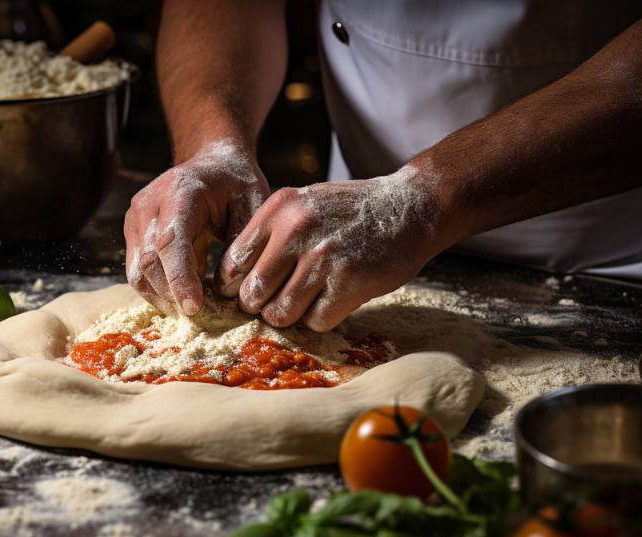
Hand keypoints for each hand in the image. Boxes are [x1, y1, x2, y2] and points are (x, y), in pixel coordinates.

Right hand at [125, 141, 269, 314]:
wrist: (213, 161)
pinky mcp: (133, 231)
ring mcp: (135, 218)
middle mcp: (149, 203)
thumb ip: (242, 244)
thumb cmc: (236, 183)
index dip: (179, 278)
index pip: (170, 242)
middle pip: (149, 262)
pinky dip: (157, 289)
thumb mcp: (253, 205)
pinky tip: (181, 297)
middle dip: (173, 295)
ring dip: (163, 297)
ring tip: (193, 310)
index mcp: (180, 191)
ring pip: (137, 272)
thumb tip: (228, 286)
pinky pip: (136, 270)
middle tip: (203, 317)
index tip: (194, 308)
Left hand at [217, 167, 441, 330]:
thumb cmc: (350, 211)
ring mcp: (324, 257)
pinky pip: (316, 320)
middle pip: (253, 293)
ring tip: (303, 303)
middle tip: (274, 303)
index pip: (233, 262)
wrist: (410, 208)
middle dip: (259, 305)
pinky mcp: (350, 282)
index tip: (242, 293)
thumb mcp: (303, 204)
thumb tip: (231, 278)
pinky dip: (319, 318)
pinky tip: (331, 301)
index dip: (233, 285)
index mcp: (280, 209)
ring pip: (281, 312)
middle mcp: (297, 230)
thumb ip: (268, 233)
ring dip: (289, 316)